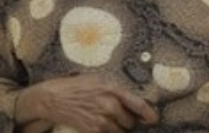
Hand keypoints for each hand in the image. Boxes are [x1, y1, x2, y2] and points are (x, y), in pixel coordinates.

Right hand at [26, 73, 158, 132]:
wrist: (54, 98)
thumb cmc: (76, 87)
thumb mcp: (99, 80)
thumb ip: (117, 91)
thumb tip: (133, 103)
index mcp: (112, 89)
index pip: (138, 104)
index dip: (150, 114)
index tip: (154, 119)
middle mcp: (109, 104)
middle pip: (130, 121)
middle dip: (127, 120)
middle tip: (118, 116)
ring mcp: (102, 119)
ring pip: (121, 131)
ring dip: (118, 128)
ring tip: (106, 120)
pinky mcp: (93, 130)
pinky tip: (101, 126)